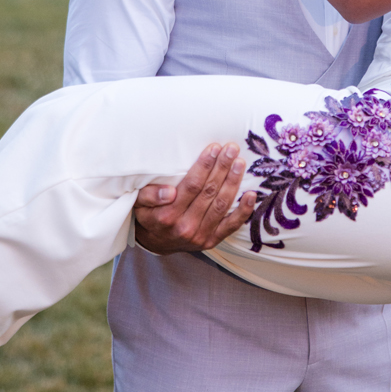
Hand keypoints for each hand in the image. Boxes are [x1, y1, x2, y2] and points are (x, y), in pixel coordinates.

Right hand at [133, 141, 256, 253]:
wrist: (156, 243)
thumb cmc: (149, 215)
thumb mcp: (139, 203)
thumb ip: (150, 195)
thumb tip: (169, 192)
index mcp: (167, 215)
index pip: (191, 186)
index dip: (204, 166)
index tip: (214, 148)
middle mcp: (186, 226)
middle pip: (209, 192)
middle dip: (222, 167)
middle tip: (231, 148)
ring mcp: (201, 235)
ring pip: (221, 205)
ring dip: (233, 181)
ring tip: (240, 163)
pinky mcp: (212, 241)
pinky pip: (231, 225)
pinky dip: (243, 210)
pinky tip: (251, 194)